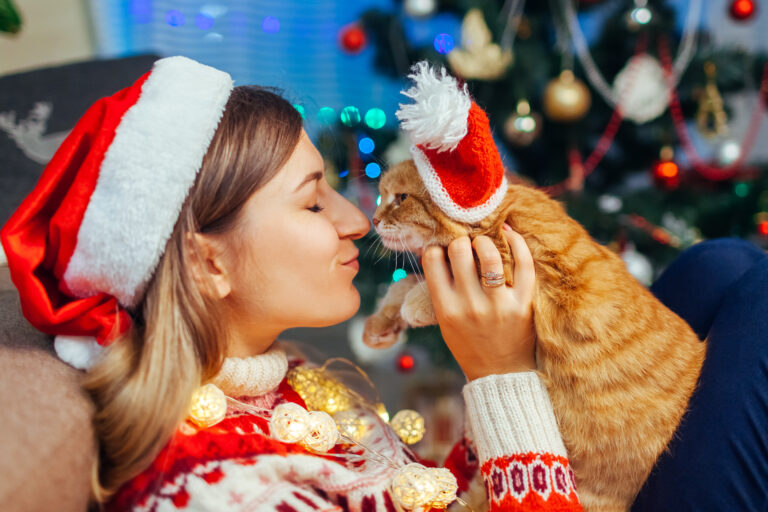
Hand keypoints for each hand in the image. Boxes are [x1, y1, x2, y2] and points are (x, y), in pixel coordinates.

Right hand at [422, 224, 535, 380]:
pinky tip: (509, 235)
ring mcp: (498, 304)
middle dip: (460, 241)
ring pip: (490, 254)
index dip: (436, 248)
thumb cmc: (468, 344)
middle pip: (459, 251)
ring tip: (484, 243)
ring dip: (485, 240)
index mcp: (446, 309)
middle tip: (465, 245)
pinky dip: (516, 243)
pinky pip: (524, 264)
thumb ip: (441, 289)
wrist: (500, 373)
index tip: (444, 250)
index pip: (432, 260)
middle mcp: (470, 305)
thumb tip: (440, 250)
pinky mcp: (523, 303)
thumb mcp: (445, 321)